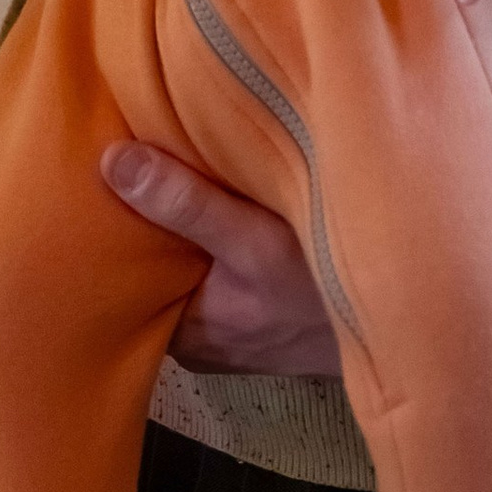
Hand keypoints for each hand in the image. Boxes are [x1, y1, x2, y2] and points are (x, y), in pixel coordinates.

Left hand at [100, 141, 340, 376]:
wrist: (404, 319)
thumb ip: (187, 204)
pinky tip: (210, 189)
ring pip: (182, 265)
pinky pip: (213, 265)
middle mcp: (196, 337)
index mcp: (182, 334)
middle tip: (119, 155)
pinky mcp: (253, 309)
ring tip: (156, 161)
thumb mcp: (255, 242)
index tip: (87, 179)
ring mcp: (226, 325)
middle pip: (150, 269)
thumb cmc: (326, 292)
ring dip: (178, 222)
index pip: (121, 281)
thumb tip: (112, 163)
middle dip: (138, 221)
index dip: (105, 231)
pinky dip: (209, 231)